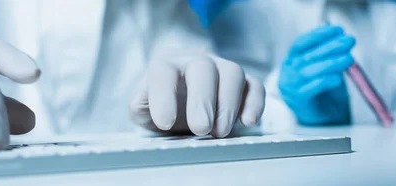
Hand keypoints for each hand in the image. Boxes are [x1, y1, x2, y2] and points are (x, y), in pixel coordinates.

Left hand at [129, 54, 264, 137]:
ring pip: (232, 73)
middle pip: (203, 68)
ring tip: (220, 132)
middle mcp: (196, 62)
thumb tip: (144, 102)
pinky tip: (248, 122)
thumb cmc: (161, 104)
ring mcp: (223, 69)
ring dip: (228, 104)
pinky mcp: (244, 84)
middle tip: (200, 128)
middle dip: (203, 100)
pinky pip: (255, 86)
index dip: (164, 96)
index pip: (163, 71)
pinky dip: (255, 103)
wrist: (181, 99)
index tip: (164, 123)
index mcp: (167, 65)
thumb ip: (140, 105)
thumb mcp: (142, 108)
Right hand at [278, 25, 354, 124]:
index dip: (318, 35)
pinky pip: (313, 88)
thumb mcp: (324, 66)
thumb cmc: (325, 90)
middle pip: (308, 56)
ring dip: (332, 63)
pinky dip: (326, 81)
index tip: (336, 29)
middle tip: (349, 41)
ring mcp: (291, 87)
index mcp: (291, 60)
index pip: (301, 43)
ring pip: (310, 71)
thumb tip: (336, 33)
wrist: (323, 119)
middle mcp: (288, 72)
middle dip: (331, 46)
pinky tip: (338, 78)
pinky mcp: (299, 101)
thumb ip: (327, 53)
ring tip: (349, 59)